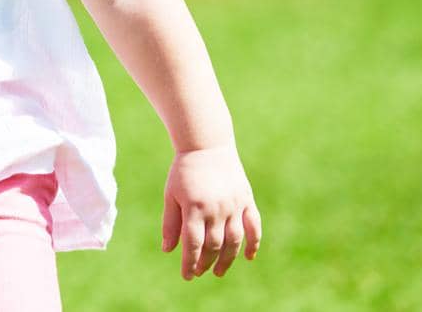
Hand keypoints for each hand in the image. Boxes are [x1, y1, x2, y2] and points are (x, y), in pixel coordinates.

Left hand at [161, 145, 261, 279]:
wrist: (206, 145)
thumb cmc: (184, 171)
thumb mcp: (171, 195)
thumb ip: (170, 223)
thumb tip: (167, 250)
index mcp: (194, 207)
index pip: (193, 243)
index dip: (189, 262)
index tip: (187, 275)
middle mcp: (216, 208)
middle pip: (214, 245)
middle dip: (206, 262)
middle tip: (200, 271)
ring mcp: (234, 204)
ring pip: (234, 240)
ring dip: (228, 259)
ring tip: (218, 271)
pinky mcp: (246, 200)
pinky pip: (254, 226)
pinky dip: (254, 242)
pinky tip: (249, 257)